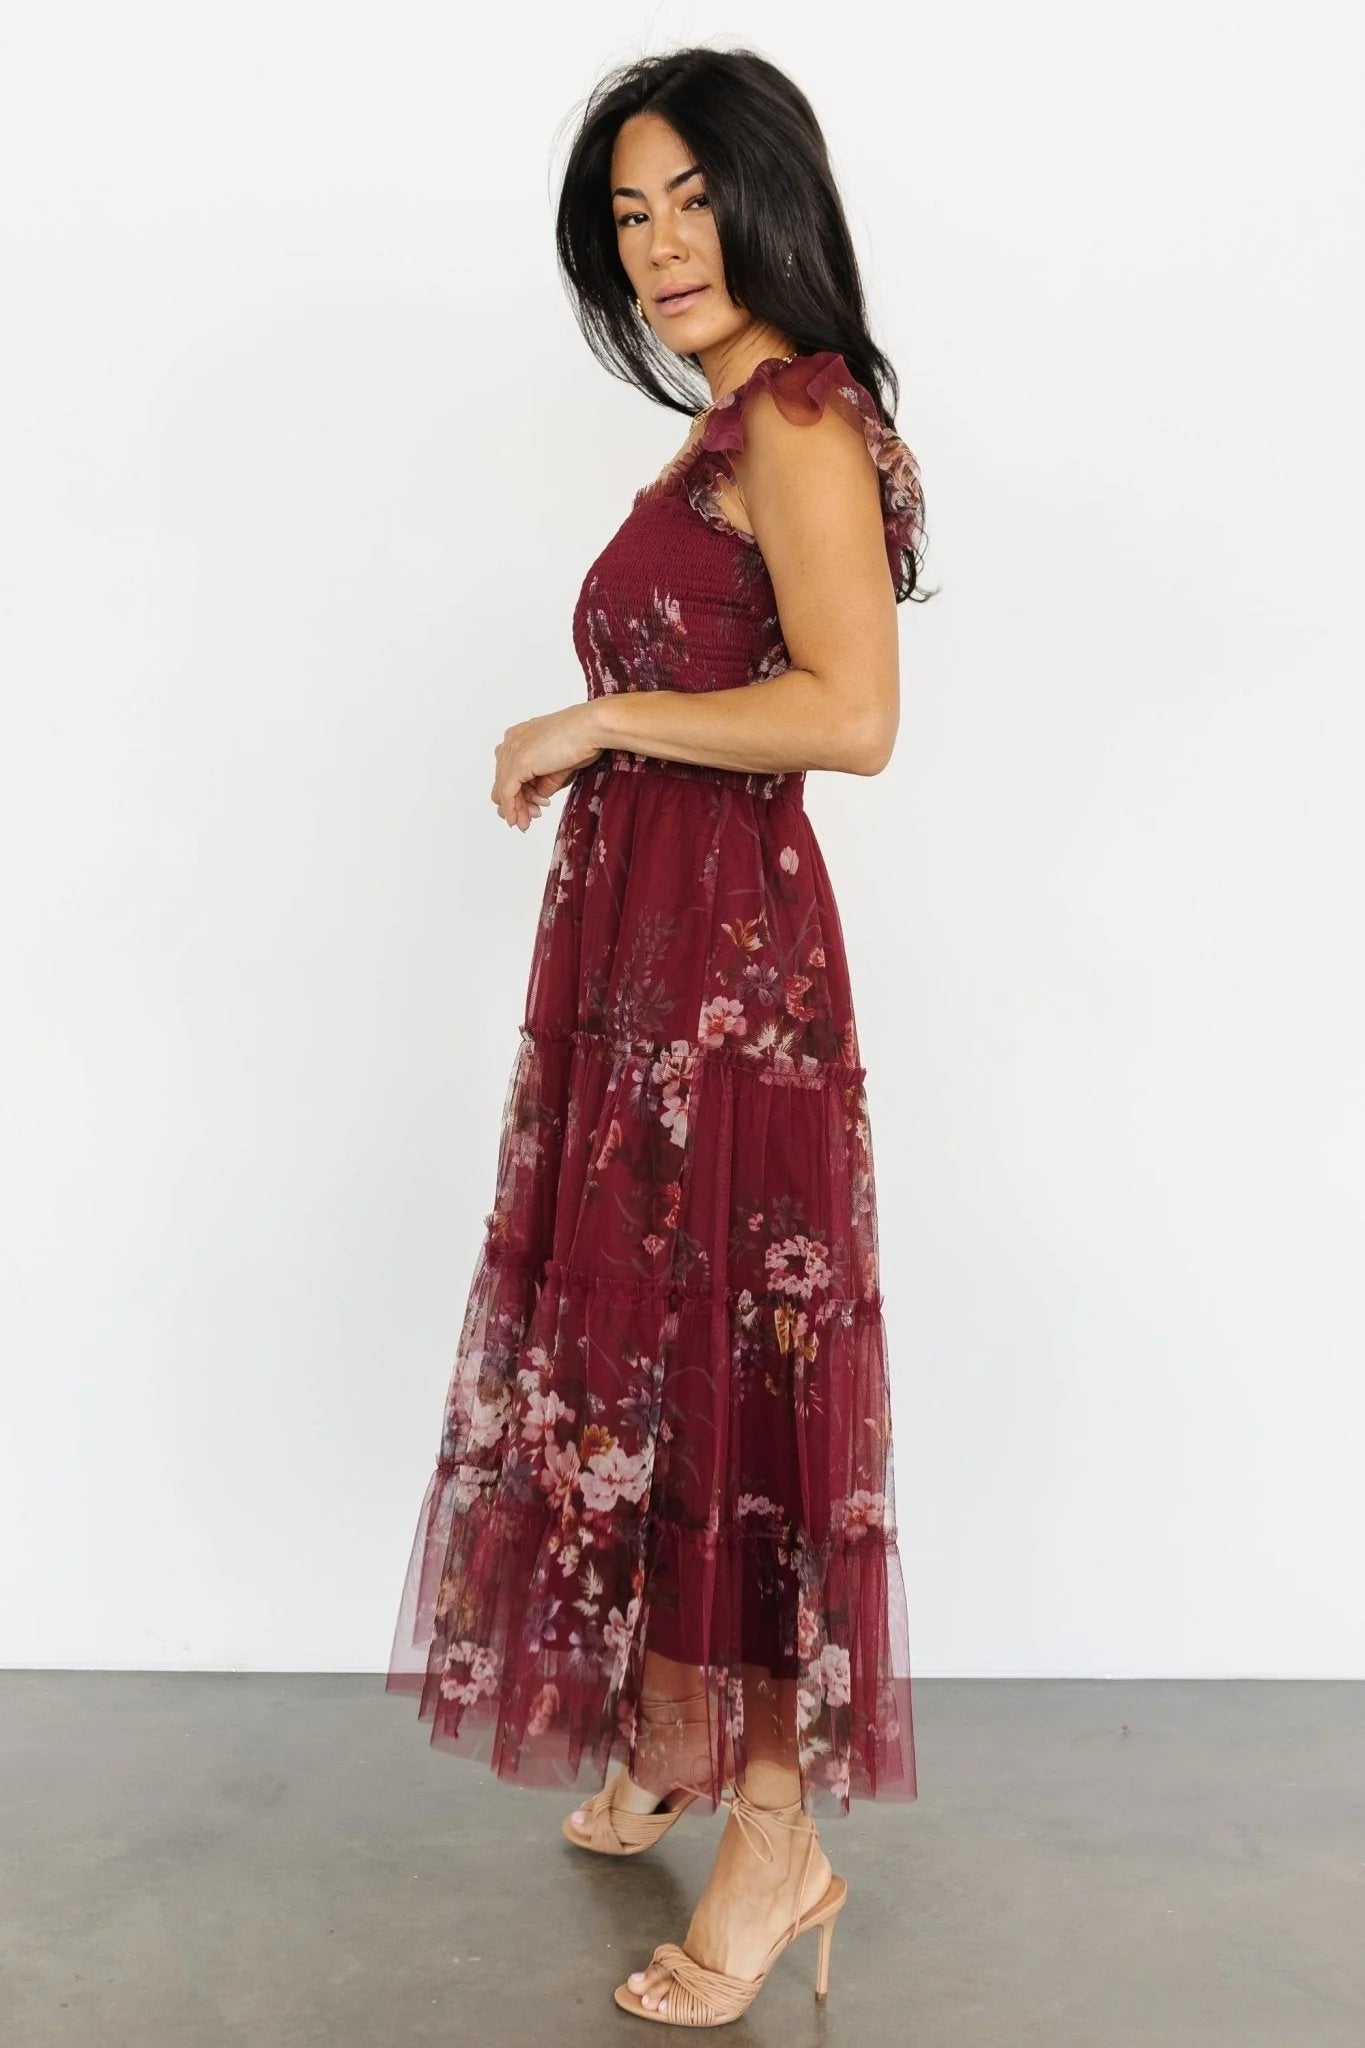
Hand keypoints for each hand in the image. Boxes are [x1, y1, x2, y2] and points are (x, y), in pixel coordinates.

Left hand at [491, 702, 603, 830]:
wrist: (590, 728)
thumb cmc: (584, 738)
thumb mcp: (560, 765)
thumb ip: (545, 780)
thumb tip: (539, 795)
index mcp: (520, 737)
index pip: (510, 770)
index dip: (518, 792)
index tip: (532, 807)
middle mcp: (512, 742)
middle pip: (504, 780)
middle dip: (516, 803)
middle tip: (527, 819)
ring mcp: (512, 752)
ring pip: (504, 788)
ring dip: (515, 809)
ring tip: (525, 824)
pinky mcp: (517, 764)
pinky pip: (507, 792)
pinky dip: (512, 809)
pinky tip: (518, 821)